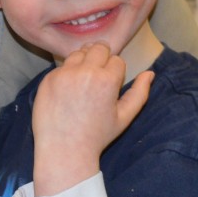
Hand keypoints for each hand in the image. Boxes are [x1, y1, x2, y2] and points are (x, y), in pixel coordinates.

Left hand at [32, 42, 152, 196]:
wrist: (63, 148)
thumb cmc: (97, 135)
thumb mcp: (124, 117)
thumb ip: (140, 93)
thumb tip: (150, 73)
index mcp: (106, 80)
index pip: (116, 60)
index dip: (116, 71)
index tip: (112, 85)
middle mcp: (84, 72)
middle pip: (98, 48)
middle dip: (102, 58)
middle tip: (99, 76)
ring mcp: (63, 74)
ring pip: (79, 53)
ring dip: (84, 61)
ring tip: (84, 81)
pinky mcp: (48, 79)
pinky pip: (62, 67)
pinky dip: (67, 73)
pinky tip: (68, 90)